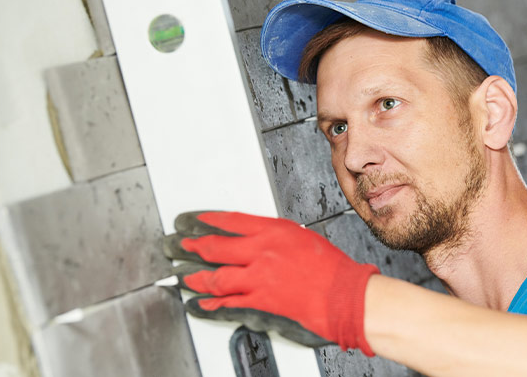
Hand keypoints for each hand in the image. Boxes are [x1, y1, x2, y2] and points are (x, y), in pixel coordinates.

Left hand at [162, 211, 379, 354]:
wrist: (346, 294)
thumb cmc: (333, 269)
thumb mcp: (302, 239)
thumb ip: (275, 239)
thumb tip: (256, 242)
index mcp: (274, 231)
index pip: (231, 221)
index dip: (208, 221)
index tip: (196, 221)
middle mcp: (263, 251)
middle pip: (216, 247)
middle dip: (193, 247)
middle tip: (180, 247)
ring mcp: (260, 277)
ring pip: (216, 277)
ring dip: (196, 278)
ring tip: (184, 277)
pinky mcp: (262, 301)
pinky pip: (229, 302)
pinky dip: (212, 304)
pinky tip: (202, 304)